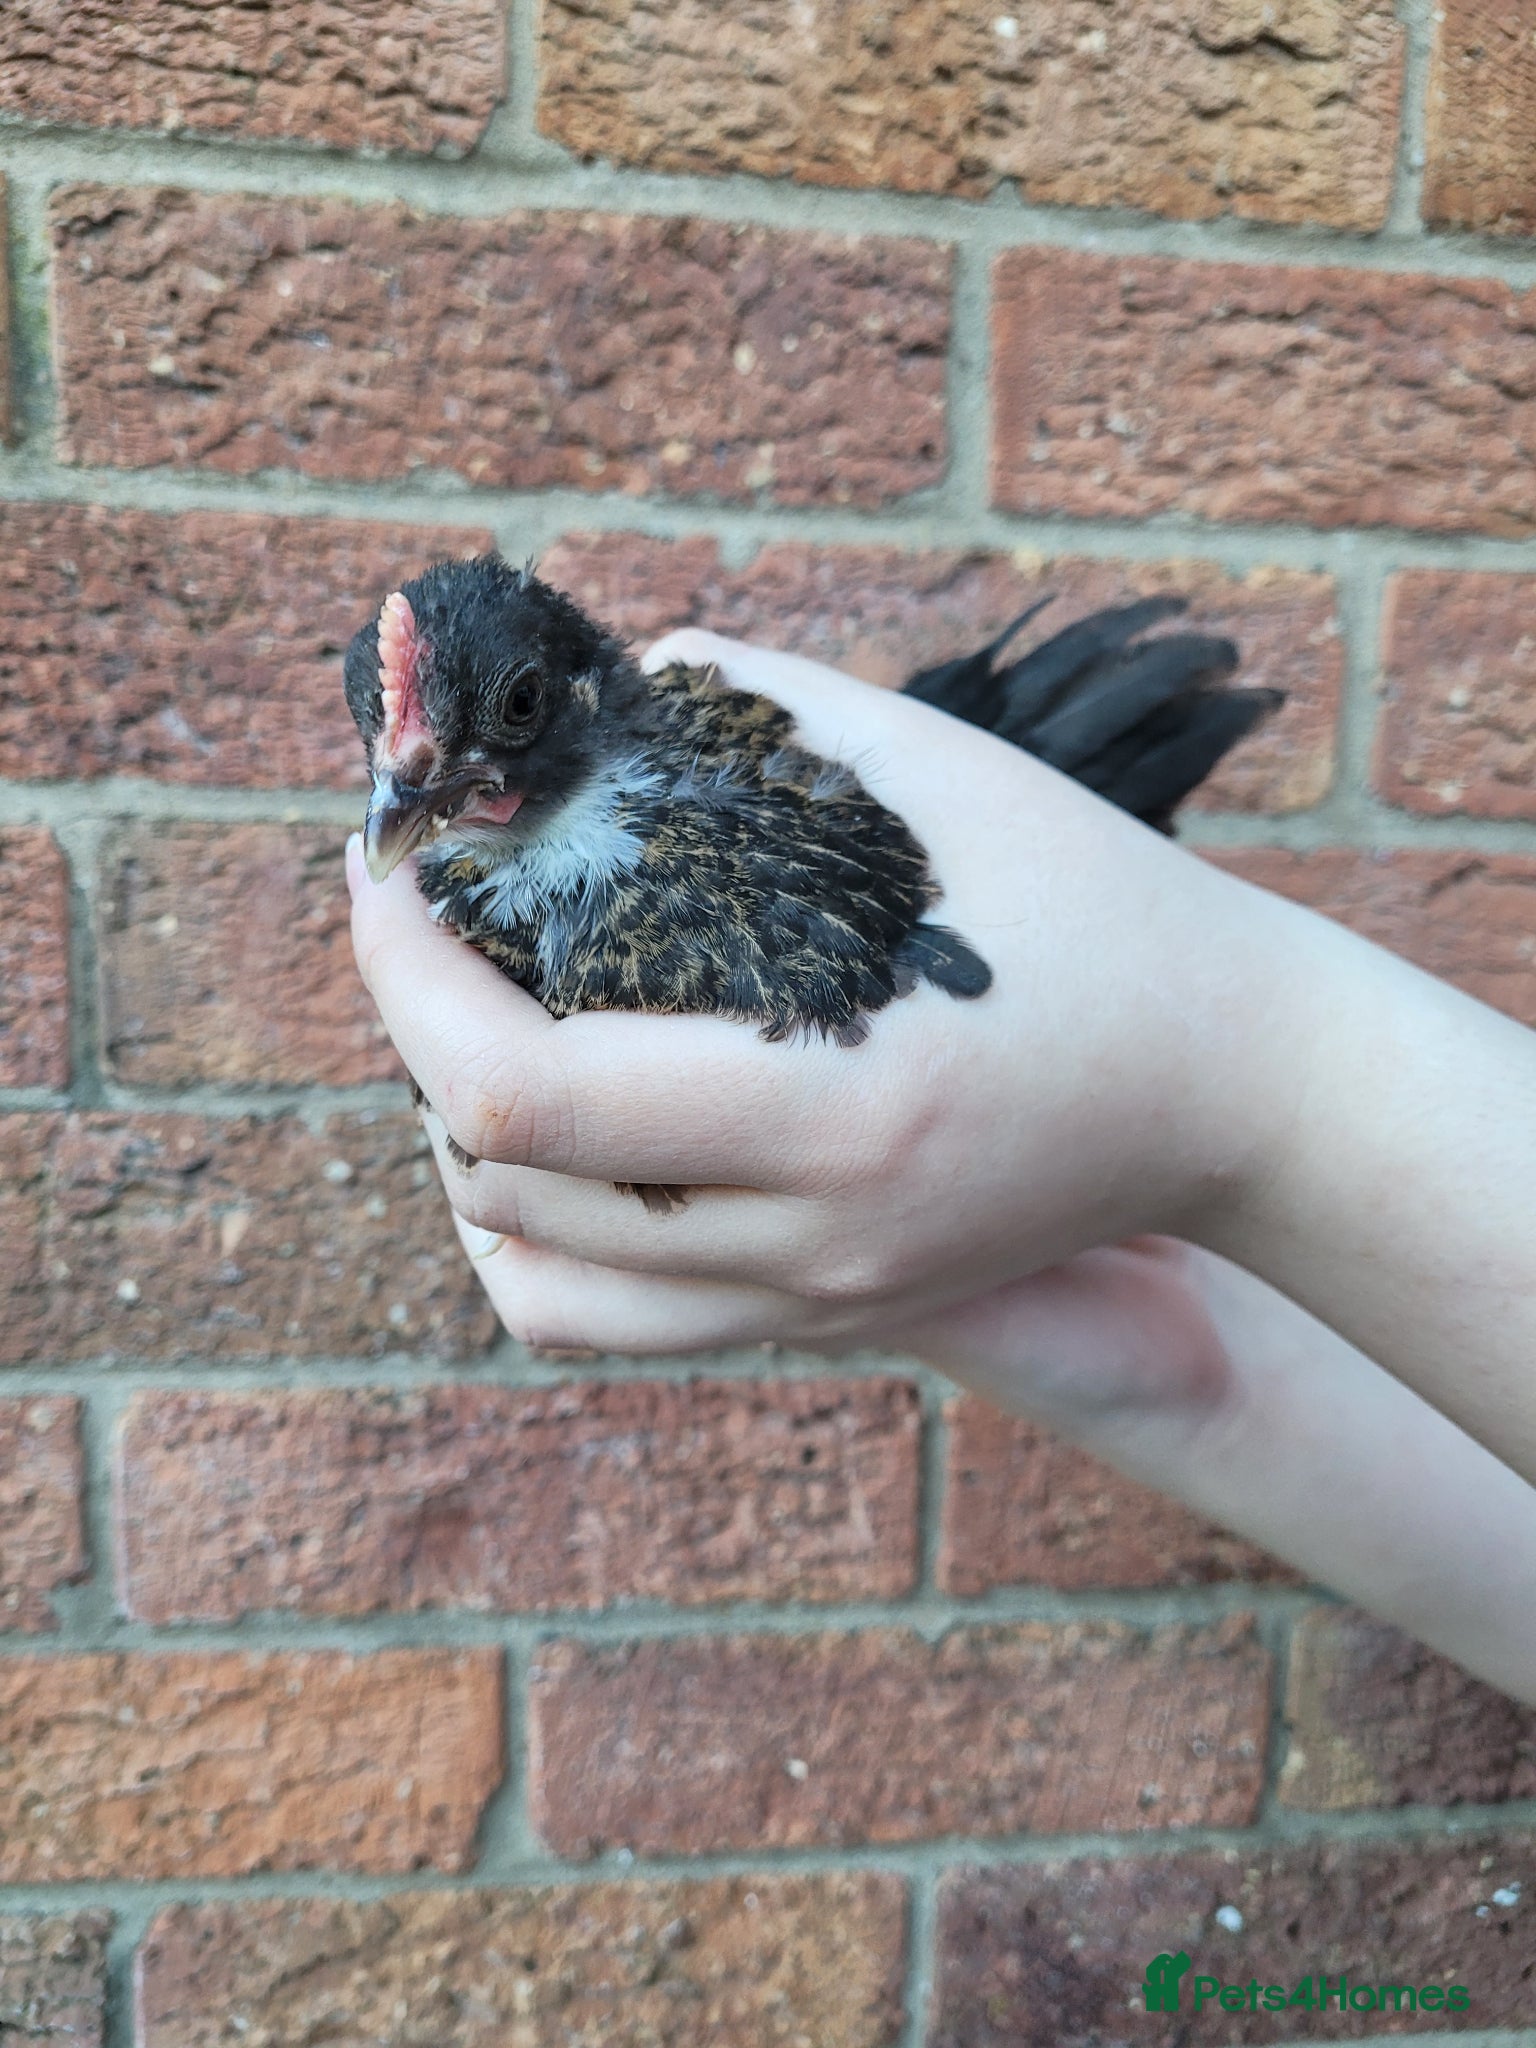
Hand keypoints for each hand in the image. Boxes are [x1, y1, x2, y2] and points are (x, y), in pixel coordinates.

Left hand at [348, 631, 1305, 1356]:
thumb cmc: (1107, 913)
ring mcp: (816, 1299)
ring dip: (464, 1141)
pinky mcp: (825, 1316)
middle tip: (434, 918)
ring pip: (530, 1274)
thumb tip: (629, 670)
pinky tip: (558, 1136)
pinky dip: (533, 1234)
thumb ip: (772, 703)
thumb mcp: (950, 775)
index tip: (392, 866)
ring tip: (484, 1024)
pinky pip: (609, 1320)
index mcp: (838, 1106)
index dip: (403, 973)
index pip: (518, 1093)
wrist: (1237, 1086)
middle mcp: (811, 1239)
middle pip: (497, 1183)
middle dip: (416, 1029)